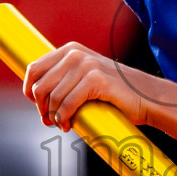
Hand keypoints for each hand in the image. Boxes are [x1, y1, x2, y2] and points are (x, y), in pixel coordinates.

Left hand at [23, 42, 149, 130]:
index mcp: (70, 50)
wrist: (147, 97)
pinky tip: (69, 125)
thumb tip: (36, 94)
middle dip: (41, 108)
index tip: (37, 106)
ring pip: (53, 97)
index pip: (34, 69)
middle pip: (40, 86)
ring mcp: (86, 65)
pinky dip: (64, 118)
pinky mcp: (96, 80)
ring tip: (62, 125)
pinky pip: (68, 104)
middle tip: (49, 121)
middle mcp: (75, 54)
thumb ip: (65, 78)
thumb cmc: (116, 93)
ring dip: (53, 117)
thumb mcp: (86, 77)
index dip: (30, 91)